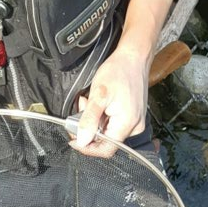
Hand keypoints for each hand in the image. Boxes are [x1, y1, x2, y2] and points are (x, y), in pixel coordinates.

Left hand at [70, 43, 149, 157]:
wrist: (134, 57)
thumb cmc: (119, 71)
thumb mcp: (98, 95)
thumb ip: (89, 120)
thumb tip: (82, 140)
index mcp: (127, 124)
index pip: (106, 149)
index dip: (87, 148)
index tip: (73, 139)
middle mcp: (134, 127)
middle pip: (105, 140)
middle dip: (89, 127)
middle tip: (81, 109)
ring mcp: (134, 122)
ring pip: (107, 131)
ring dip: (93, 119)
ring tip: (89, 100)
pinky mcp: (131, 116)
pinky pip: (112, 123)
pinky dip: (101, 115)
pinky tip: (98, 102)